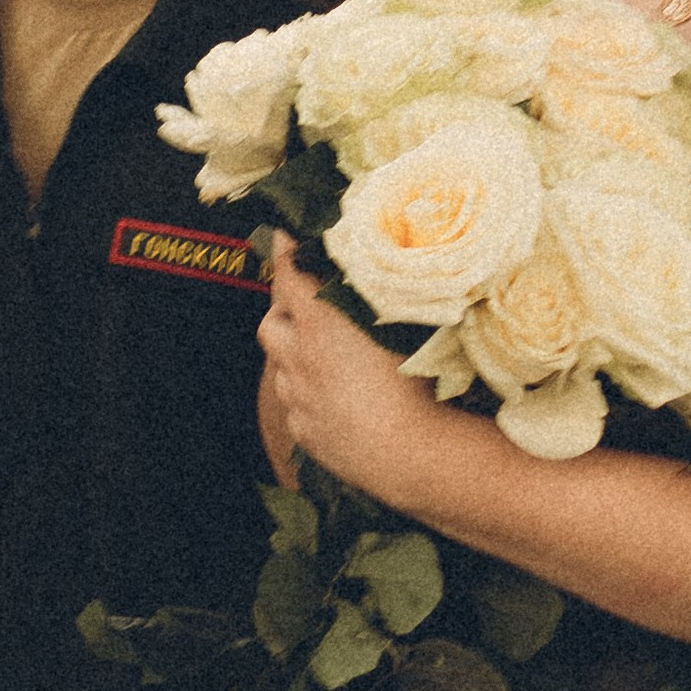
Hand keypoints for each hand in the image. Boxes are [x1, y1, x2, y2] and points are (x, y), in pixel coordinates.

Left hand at [259, 237, 452, 512]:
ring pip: (281, 369)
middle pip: (272, 323)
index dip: (284, 251)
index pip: (288, 274)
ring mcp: (297, 398)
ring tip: (328, 358)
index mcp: (319, 323)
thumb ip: (382, 294)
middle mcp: (297, 358)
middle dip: (284, 311)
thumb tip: (379, 269)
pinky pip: (297, 407)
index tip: (282, 236)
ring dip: (296, 358)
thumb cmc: (418, 382)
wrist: (412, 455)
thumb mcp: (405, 323)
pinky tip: (338, 401)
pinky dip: (309, 397)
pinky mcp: (305, 432)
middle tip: (308, 307)